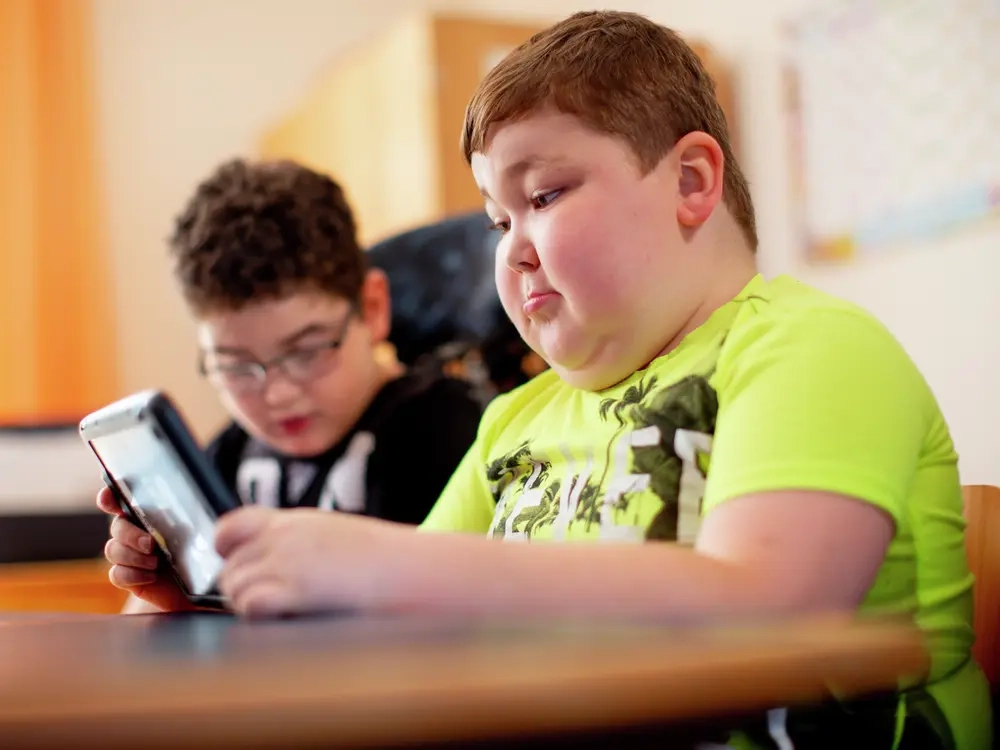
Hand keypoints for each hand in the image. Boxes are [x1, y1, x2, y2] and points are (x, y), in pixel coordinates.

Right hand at [97, 486, 196, 612]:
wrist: (200, 588)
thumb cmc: (201, 553)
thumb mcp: (202, 532)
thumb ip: (195, 517)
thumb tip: (203, 507)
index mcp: (150, 515)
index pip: (122, 501)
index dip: (109, 497)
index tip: (107, 499)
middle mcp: (135, 532)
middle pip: (117, 526)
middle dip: (130, 534)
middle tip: (151, 544)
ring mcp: (129, 555)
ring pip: (112, 550)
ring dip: (133, 556)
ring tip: (156, 563)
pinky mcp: (128, 577)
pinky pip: (116, 574)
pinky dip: (132, 575)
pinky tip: (151, 577)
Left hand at [215, 506, 400, 617]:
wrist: (406, 567)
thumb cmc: (382, 559)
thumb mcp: (334, 535)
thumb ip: (299, 543)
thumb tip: (275, 563)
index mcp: (292, 521)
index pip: (232, 525)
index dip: (224, 548)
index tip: (232, 562)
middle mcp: (283, 537)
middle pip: (230, 566)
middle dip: (242, 588)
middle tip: (268, 601)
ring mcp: (287, 561)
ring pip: (234, 586)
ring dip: (249, 604)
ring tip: (281, 612)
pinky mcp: (294, 588)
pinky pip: (249, 604)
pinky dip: (258, 615)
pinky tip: (284, 617)